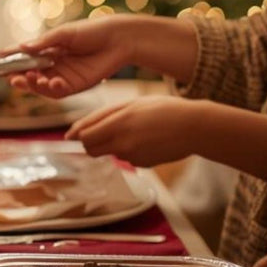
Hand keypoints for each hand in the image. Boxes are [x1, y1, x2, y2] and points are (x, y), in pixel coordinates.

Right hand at [9, 17, 133, 96]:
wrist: (119, 39)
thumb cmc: (92, 31)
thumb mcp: (65, 33)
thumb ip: (43, 42)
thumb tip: (20, 47)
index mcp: (47, 50)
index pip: (24, 58)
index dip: (12, 62)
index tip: (0, 64)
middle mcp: (51, 65)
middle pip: (29, 75)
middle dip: (19, 78)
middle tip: (13, 78)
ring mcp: (62, 77)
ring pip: (40, 87)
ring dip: (34, 85)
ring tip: (33, 78)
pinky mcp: (74, 86)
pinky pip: (58, 92)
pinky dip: (52, 89)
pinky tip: (54, 82)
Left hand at [63, 96, 199, 166]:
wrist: (195, 126)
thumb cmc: (163, 109)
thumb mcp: (132, 103)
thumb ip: (103, 116)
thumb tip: (76, 133)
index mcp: (118, 123)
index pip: (84, 136)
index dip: (77, 135)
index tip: (72, 135)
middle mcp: (123, 142)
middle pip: (91, 149)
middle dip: (91, 142)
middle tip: (102, 131)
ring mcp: (132, 155)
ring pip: (110, 152)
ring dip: (113, 144)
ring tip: (135, 130)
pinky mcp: (142, 163)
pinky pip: (127, 157)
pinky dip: (131, 150)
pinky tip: (148, 140)